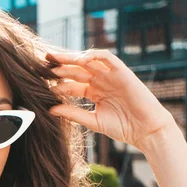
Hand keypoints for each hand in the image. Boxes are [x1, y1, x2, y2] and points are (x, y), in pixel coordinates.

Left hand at [46, 50, 177, 151]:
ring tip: (54, 59)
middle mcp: (100, 81)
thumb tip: (50, 110)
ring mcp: (110, 76)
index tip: (40, 84)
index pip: (71, 83)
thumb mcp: (92, 121)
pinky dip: (93, 55)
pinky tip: (80, 60)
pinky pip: (107, 57)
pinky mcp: (122, 72)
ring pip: (88, 61)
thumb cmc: (122, 127)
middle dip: (59, 66)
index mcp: (93, 92)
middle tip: (41, 64)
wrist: (146, 131)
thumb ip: (73, 114)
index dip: (56, 83)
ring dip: (71, 58)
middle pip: (76, 70)